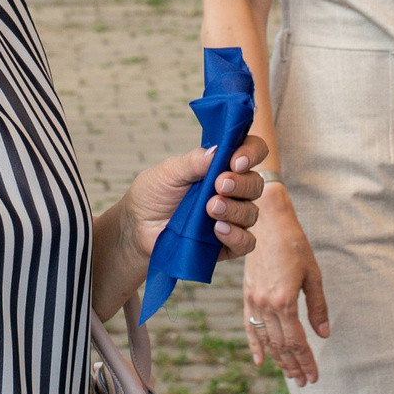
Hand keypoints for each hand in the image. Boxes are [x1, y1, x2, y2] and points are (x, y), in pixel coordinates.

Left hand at [121, 135, 270, 268]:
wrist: (137, 227)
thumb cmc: (153, 194)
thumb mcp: (168, 172)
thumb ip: (194, 161)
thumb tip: (218, 150)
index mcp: (221, 166)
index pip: (252, 152)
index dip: (251, 153)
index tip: (236, 161)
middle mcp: (232, 191)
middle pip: (255, 184)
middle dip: (240, 184)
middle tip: (219, 185)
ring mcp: (231, 217)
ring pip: (251, 213)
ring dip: (234, 209)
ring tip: (211, 208)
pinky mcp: (226, 243)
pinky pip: (246, 242)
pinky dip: (237, 236)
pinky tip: (218, 229)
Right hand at [242, 182, 329, 386]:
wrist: (263, 221)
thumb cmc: (294, 244)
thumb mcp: (313, 274)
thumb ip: (318, 306)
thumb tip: (324, 334)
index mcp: (285, 301)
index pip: (297, 342)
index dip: (306, 361)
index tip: (314, 376)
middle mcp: (266, 305)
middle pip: (281, 345)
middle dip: (294, 366)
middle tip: (305, 381)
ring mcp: (253, 300)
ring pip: (266, 339)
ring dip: (278, 360)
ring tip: (290, 374)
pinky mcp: (247, 294)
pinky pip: (249, 326)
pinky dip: (255, 345)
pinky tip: (260, 360)